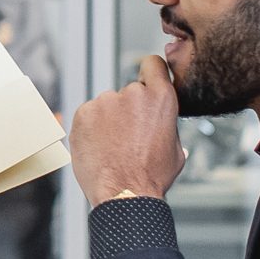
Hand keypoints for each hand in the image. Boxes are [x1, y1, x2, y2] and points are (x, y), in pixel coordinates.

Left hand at [69, 55, 185, 206]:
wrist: (123, 194)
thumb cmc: (151, 176)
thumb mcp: (175, 150)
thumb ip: (169, 128)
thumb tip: (166, 128)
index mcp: (160, 98)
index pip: (153, 64)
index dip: (149, 73)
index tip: (146, 81)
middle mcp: (132, 93)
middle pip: (129, 91)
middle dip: (129, 109)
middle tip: (130, 136)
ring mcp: (105, 101)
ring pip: (107, 105)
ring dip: (109, 119)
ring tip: (114, 147)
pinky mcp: (83, 112)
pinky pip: (89, 114)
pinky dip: (92, 127)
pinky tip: (100, 147)